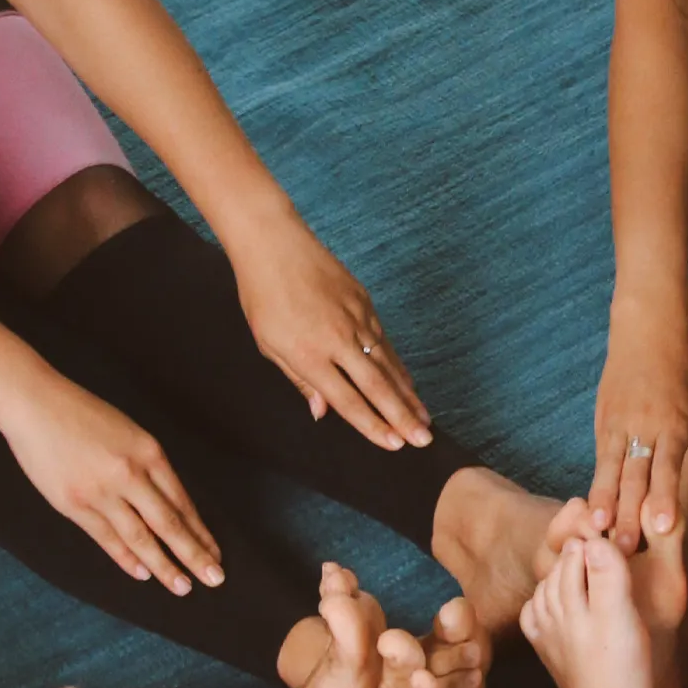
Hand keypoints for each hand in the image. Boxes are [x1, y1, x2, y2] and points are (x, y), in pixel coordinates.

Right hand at [0, 368, 227, 596]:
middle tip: (215, 579)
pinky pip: (107, 538)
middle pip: (169, 524)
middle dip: (194, 555)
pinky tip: (143, 573)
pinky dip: (126, 558)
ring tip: (182, 587)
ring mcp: (101, 492)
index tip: (215, 553)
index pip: (182, 502)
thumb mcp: (128, 432)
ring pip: (140, 537)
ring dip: (164, 565)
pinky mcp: (74, 504)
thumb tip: (168, 504)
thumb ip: (148, 466)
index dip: (200, 532)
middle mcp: (130, 474)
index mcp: (148, 453)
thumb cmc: (81, 413)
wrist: (33, 403)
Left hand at [232, 220, 430, 451]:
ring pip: (388, 364)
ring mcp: (355, 318)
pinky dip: (398, 365)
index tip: (393, 444)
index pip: (347, 400)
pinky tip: (408, 383)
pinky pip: (385, 342)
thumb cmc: (263, 295)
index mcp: (309, 354)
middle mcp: (337, 339)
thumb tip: (322, 412)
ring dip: (408, 394)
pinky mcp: (364, 302)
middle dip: (403, 417)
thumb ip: (299, 380)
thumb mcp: (269, 344)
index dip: (372, 425)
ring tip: (424, 418)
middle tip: (423, 440)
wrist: (273, 243)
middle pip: (377, 386)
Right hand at [590, 316, 687, 543]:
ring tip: (596, 530)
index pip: (667, 467)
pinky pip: (599, 460)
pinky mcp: (601, 424)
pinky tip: (589, 509)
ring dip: (604, 502)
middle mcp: (642, 428)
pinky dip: (595, 485)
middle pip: (635, 476)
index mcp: (672, 424)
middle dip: (629, 513)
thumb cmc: (681, 372)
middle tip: (624, 547)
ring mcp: (617, 426)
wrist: (645, 332)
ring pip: (610, 470)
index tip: (662, 527)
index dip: (664, 497)